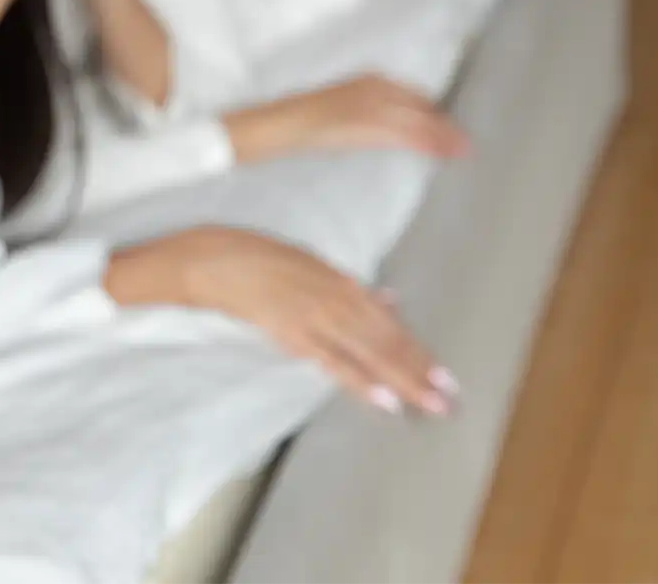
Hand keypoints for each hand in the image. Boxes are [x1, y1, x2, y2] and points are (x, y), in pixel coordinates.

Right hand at [107, 226, 456, 414]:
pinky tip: (385, 399)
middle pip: (385, 341)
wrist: (210, 258)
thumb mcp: (309, 262)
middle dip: (419, 371)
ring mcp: (315, 316)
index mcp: (339, 281)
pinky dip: (361, 381)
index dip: (417, 350)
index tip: (443, 375)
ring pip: (369, 352)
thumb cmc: (255, 254)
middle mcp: (334, 298)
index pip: (387, 323)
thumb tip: (389, 297)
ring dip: (402, 379)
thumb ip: (351, 285)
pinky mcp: (291, 333)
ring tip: (429, 403)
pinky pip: (333, 362)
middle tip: (448, 399)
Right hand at [224, 74, 468, 163]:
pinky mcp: (360, 121)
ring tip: (460, 150)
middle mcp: (367, 86)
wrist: (267, 125)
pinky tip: (440, 152)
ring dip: (439, 133)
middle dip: (441, 123)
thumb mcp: (329, 115)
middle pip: (415, 104)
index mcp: (361, 81)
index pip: (406, 94)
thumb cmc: (291, 124)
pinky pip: (400, 131)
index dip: (429, 111)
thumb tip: (371, 132)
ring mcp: (364, 102)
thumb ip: (352, 118)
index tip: (447, 129)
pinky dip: (424, 140)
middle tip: (463, 144)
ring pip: (414, 117)